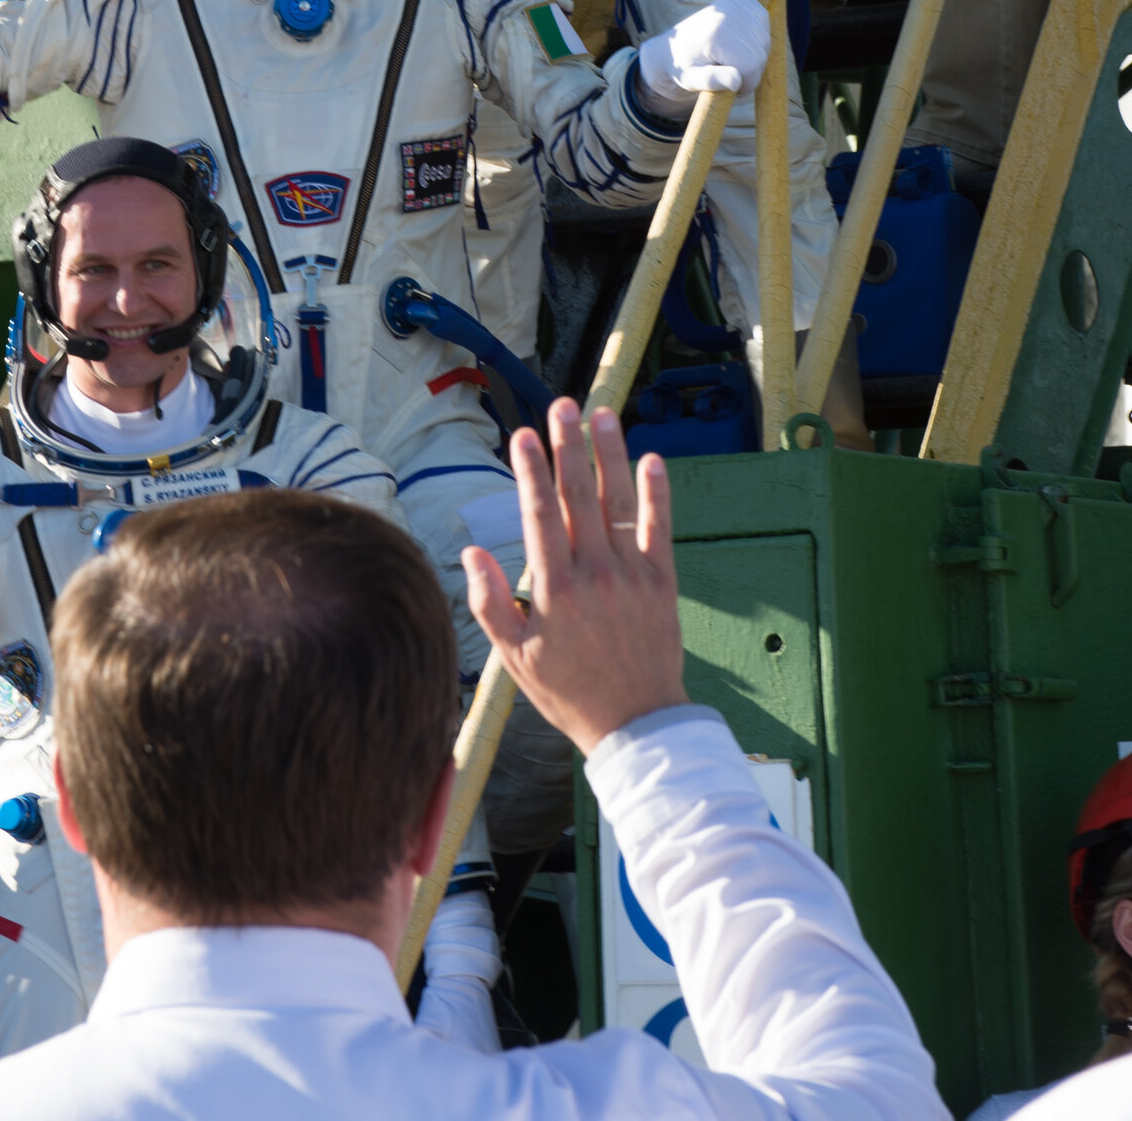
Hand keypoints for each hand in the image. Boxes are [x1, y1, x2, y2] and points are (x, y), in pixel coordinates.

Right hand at [463, 400, 686, 751]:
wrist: (636, 724)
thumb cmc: (570, 691)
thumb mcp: (516, 658)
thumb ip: (489, 603)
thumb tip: (470, 553)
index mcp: (555, 590)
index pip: (540, 516)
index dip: (530, 472)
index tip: (522, 436)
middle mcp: (593, 575)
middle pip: (578, 497)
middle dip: (567, 446)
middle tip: (561, 406)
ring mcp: (630, 576)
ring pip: (618, 503)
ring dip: (610, 455)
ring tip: (602, 415)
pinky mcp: (661, 583)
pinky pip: (658, 529)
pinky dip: (657, 493)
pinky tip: (652, 459)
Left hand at [637, 0, 769, 107]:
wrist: (676, 44)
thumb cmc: (683, 66)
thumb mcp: (690, 79)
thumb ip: (711, 81)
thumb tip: (736, 80)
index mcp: (714, 34)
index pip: (750, 66)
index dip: (746, 84)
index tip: (732, 88)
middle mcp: (726, 14)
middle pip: (759, 55)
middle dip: (750, 72)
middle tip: (730, 75)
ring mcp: (735, 2)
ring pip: (765, 42)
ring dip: (754, 57)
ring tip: (732, 60)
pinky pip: (764, 26)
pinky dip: (757, 39)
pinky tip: (739, 43)